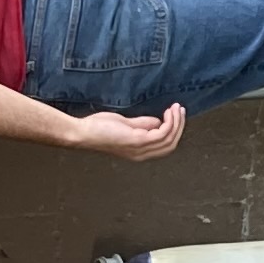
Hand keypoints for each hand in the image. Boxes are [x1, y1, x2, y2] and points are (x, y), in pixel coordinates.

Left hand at [65, 102, 187, 160]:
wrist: (83, 133)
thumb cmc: (99, 128)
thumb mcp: (126, 125)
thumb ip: (143, 124)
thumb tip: (158, 121)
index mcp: (139, 151)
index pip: (164, 145)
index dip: (174, 130)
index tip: (175, 113)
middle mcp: (142, 154)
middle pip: (170, 144)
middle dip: (179, 126)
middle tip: (180, 109)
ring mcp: (140, 149)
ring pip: (168, 139)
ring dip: (176, 122)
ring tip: (176, 108)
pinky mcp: (136, 141)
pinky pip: (161, 134)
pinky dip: (169, 123)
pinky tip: (167, 112)